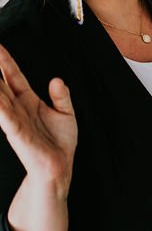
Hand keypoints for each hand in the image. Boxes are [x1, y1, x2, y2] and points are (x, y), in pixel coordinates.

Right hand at [0, 45, 76, 191]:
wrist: (59, 167)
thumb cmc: (60, 143)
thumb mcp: (66, 113)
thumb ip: (61, 96)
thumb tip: (56, 79)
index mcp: (29, 101)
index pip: (13, 77)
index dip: (5, 63)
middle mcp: (18, 108)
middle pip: (1, 84)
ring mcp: (15, 120)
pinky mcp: (17, 133)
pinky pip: (6, 117)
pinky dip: (0, 107)